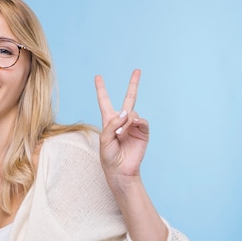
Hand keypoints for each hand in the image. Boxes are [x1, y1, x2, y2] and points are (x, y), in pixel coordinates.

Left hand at [94, 69, 148, 184]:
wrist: (120, 170)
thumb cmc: (108, 156)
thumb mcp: (104, 139)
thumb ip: (112, 124)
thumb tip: (127, 112)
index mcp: (109, 120)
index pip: (104, 101)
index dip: (101, 89)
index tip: (98, 77)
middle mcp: (122, 120)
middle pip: (129, 98)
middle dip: (133, 84)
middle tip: (137, 70)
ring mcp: (134, 125)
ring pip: (132, 112)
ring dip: (125, 121)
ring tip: (119, 134)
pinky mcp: (143, 131)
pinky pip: (141, 120)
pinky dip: (135, 123)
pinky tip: (130, 128)